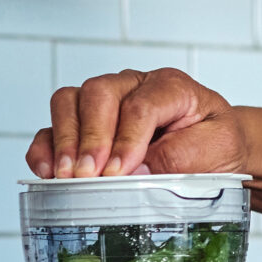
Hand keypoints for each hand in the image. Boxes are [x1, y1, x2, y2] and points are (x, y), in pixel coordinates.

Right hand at [27, 67, 246, 180]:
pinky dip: (45, 148)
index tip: (118, 172)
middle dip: (91, 137)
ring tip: (68, 176)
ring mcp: (105, 102)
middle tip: (89, 175)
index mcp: (170, 86)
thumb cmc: (216, 145)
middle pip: (98, 93)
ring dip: (64, 140)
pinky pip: (53, 127)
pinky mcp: (85, 124)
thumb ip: (178, 156)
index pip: (141, 105)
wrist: (215, 149)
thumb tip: (134, 172)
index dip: (127, 139)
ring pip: (69, 101)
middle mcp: (133, 85)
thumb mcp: (215, 149)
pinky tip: (48, 172)